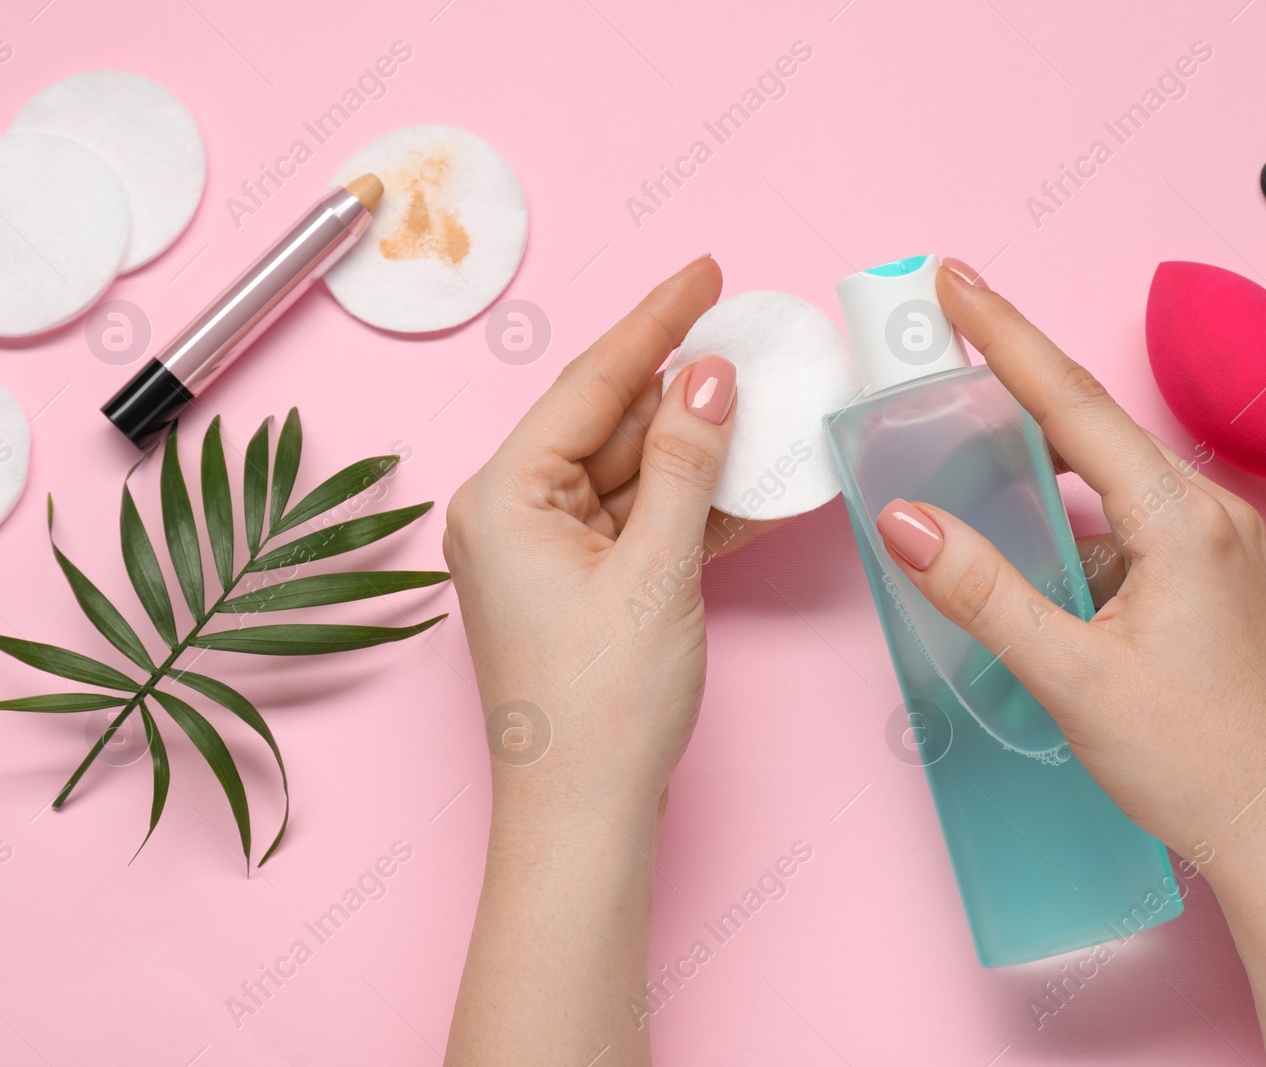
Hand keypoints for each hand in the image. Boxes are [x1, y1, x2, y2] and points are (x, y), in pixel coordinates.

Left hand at [444, 254, 760, 812]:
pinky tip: (749, 482)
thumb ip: (683, 462)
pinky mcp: (577, 584)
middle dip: (681, 385)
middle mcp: (510, 513)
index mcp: (503, 496)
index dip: (654, 322)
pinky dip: (689, 504)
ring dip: (694, 446)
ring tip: (762, 404)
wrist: (584, 815)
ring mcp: (543, 551)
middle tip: (746, 337)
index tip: (702, 272)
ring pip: (629, 470)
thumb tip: (708, 378)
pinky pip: (637, 520)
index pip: (588, 383)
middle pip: (607, 421)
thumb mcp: (655, 569)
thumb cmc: (600, 706)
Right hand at [879, 260, 1265, 865]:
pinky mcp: (1222, 584)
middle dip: (1017, 391)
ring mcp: (1224, 550)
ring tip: (982, 475)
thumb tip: (906, 520)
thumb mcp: (1071, 674)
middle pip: (1094, 431)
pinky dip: (1082, 526)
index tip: (956, 280)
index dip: (1005, 335)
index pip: (1072, 403)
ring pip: (1115, 485)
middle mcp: (1211, 516)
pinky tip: (1049, 564)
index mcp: (1179, 520)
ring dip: (1047, 474)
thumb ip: (984, 592)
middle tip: (951, 348)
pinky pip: (1138, 527)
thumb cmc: (1195, 759)